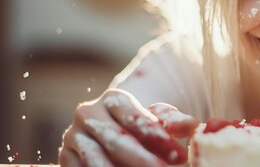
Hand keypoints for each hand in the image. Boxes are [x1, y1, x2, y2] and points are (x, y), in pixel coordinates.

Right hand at [58, 89, 198, 166]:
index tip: (180, 155)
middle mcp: (88, 114)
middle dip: (144, 160)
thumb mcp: (159, 120)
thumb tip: (195, 125)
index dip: (159, 138)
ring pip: (97, 160)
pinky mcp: (64, 158)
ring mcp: (72, 136)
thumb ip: (175, 122)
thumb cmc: (141, 126)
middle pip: (117, 141)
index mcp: (113, 99)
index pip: (136, 119)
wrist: (110, 131)